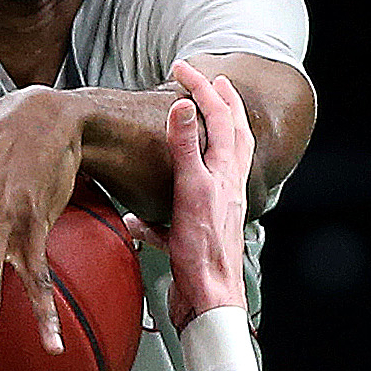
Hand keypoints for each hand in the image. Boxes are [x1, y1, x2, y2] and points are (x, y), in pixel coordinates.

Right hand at [123, 61, 252, 328]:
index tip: (181, 67)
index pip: (219, 119)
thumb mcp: (192, 191)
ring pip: (215, 171)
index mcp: (225, 174)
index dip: (202, 89)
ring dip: (207, 145)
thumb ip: (185, 148)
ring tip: (196, 131)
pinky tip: (138, 218)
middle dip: (223, 108)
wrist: (209, 303)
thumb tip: (183, 105)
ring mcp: (213, 212)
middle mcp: (225, 189)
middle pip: (232, 139)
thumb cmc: (202, 252)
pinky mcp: (195, 238)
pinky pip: (176, 215)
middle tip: (213, 84)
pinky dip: (160, 209)